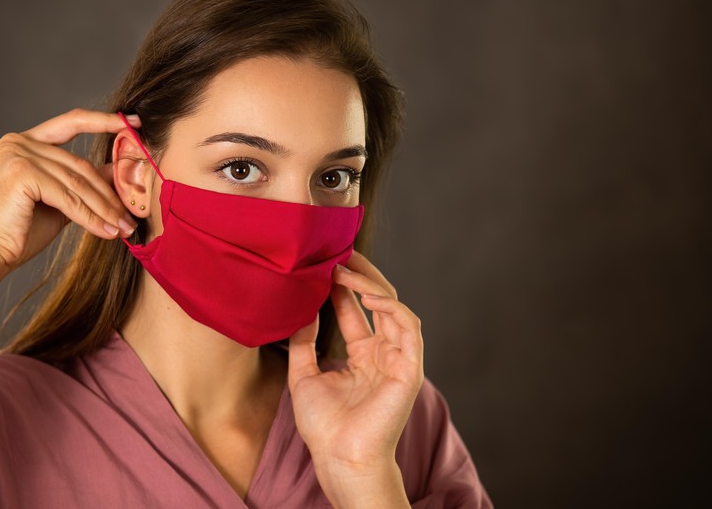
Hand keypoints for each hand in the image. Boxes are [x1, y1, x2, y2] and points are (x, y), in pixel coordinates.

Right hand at [0, 108, 138, 275]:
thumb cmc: (18, 233)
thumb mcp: (59, 201)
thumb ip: (83, 183)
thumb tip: (118, 171)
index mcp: (25, 142)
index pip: (71, 122)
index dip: (104, 121)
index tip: (133, 123)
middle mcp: (19, 142)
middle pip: (80, 164)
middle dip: (109, 193)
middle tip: (131, 217)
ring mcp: (18, 154)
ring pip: (78, 182)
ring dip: (105, 208)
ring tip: (124, 228)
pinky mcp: (21, 172)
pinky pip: (68, 196)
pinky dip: (91, 217)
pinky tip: (107, 232)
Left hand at [287, 250, 423, 505]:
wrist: (339, 458)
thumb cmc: (323, 427)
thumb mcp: (303, 375)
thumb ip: (304, 342)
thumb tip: (301, 310)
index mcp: (363, 356)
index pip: (356, 309)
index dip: (343, 285)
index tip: (326, 263)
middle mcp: (383, 354)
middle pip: (379, 301)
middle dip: (361, 275)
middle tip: (340, 253)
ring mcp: (398, 360)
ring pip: (394, 308)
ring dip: (372, 285)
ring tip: (347, 270)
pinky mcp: (410, 368)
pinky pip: (408, 327)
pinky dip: (391, 306)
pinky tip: (368, 295)